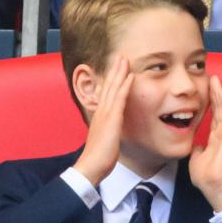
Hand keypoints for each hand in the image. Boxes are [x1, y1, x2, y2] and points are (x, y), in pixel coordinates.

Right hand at [74, 57, 133, 185]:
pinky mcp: (111, 120)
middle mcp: (101, 112)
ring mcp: (105, 114)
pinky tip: (130, 76)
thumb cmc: (99, 157)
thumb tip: (112, 130)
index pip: (106, 93)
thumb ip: (109, 131)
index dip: (111, 80)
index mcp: (100, 116)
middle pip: (108, 86)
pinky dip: (125, 86)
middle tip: (119, 56)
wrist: (91, 167)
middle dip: (114, 70)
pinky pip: (119, 99)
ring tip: (124, 59)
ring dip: (119, 72)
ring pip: (113, 88)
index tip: (116, 68)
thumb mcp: (105, 140)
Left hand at [190, 75, 221, 211]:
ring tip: (215, 79)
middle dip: (215, 92)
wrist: (215, 186)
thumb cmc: (207, 176)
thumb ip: (198, 149)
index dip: (210, 102)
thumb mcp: (197, 158)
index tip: (206, 90)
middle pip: (219, 108)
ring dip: (219, 93)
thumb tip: (196, 145)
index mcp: (216, 138)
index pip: (214, 115)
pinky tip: (220, 90)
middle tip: (212, 77)